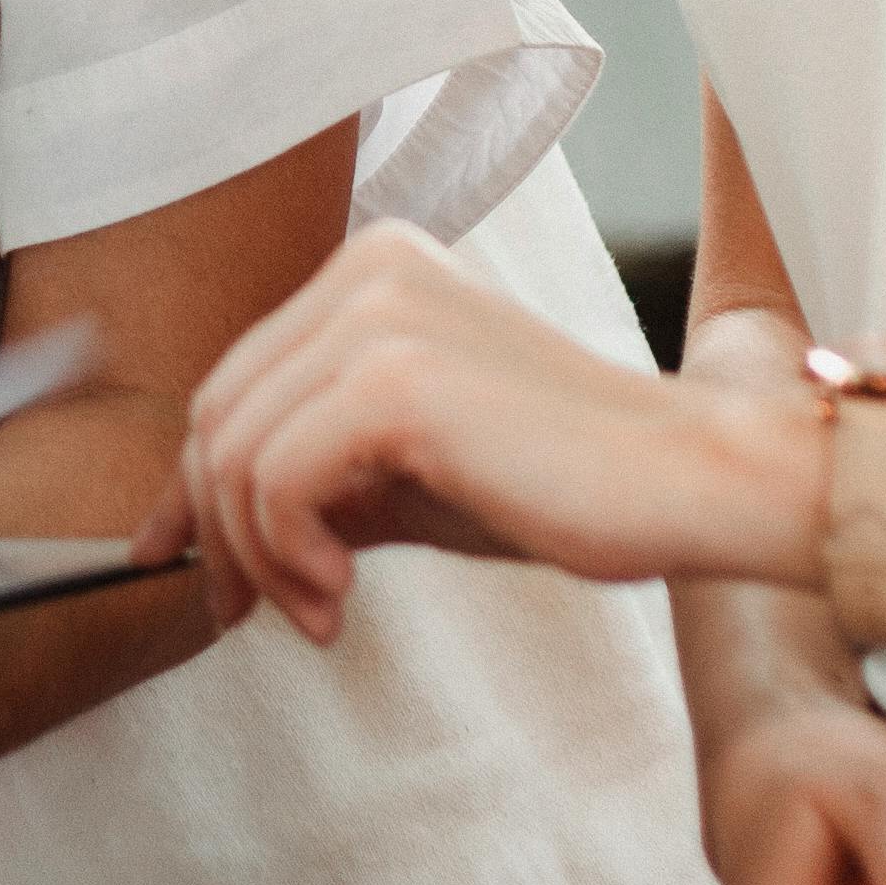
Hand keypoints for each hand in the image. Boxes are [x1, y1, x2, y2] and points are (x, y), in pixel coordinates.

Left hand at [139, 220, 822, 635]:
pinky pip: (276, 480)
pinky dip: (287, 556)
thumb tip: (202, 525)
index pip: (238, 380)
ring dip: (258, 559)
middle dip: (217, 531)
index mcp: (371, 268)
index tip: (193, 568)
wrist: (691, 486)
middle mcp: (366, 269)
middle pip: (219, 413)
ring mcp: (379, 314)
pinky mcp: (395, 381)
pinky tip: (340, 599)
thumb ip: (317, 469)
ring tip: (317, 615)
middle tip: (247, 616)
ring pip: (234, 452)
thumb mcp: (411, 470)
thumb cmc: (563, 486)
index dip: (196, 485)